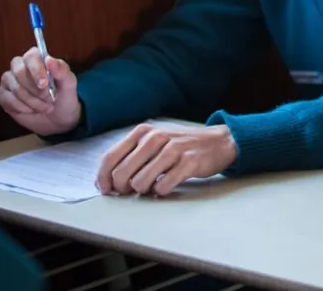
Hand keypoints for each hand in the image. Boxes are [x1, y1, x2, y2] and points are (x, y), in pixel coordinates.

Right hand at [0, 47, 80, 135]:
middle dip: (36, 90)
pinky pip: (7, 100)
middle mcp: (20, 66)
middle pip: (19, 72)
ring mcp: (9, 81)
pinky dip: (22, 108)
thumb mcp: (69, 84)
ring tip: (45, 107)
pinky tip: (31, 110)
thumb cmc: (63, 97)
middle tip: (49, 99)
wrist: (57, 118)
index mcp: (37, 59)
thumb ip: (62, 70)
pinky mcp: (3, 95)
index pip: (31, 57)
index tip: (44, 84)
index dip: (36, 70)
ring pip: (15, 88)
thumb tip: (49, 59)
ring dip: (32, 101)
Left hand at [97, 123, 236, 196]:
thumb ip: (131, 156)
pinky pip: (163, 187)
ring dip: (144, 190)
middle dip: (123, 188)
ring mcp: (172, 149)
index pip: (110, 157)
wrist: (218, 141)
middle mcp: (155, 138)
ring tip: (154, 185)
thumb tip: (105, 181)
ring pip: (140, 182)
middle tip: (133, 190)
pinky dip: (162, 191)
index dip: (103, 178)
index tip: (106, 190)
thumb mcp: (154, 142)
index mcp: (143, 132)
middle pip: (122, 173)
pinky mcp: (188, 163)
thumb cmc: (181, 145)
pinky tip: (168, 184)